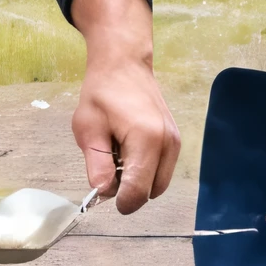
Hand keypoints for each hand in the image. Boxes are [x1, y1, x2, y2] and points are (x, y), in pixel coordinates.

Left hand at [68, 0, 180, 212]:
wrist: (124, 65)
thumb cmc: (103, 93)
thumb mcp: (88, 129)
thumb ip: (97, 165)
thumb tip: (104, 192)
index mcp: (146, 140)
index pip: (137, 192)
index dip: (119, 200)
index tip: (103, 189)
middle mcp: (168, 144)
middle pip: (150, 192)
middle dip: (129, 189)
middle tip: (108, 165)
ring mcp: (176, 143)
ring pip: (158, 184)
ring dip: (138, 180)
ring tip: (119, 155)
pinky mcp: (176, 141)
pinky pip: (162, 171)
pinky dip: (147, 170)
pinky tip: (130, 150)